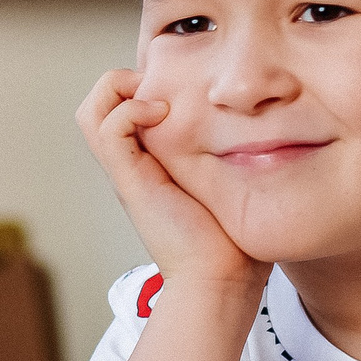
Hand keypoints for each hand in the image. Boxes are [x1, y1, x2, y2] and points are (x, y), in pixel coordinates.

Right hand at [76, 70, 265, 296]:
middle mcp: (133, 164)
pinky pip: (107, 127)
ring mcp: (127, 172)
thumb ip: (237, 155)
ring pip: (93, 110)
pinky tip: (163, 113)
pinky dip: (129, 109)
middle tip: (166, 83)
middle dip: (127, 79)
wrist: (222, 281)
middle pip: (99, 103)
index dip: (146, 82)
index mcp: (152, 163)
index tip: (185, 81)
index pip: (125, 105)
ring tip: (157, 96)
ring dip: (119, 89)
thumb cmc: (234, 242)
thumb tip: (268, 128)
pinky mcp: (129, 180)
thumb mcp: (234, 183)